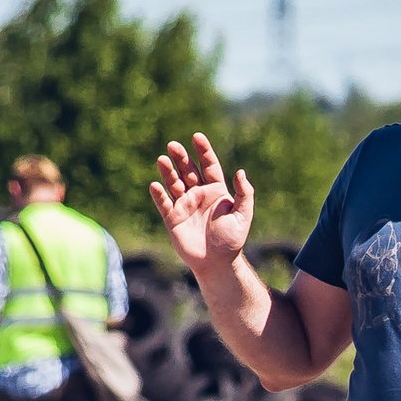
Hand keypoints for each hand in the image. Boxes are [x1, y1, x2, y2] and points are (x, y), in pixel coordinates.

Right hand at [149, 134, 252, 279]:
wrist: (217, 263)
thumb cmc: (232, 240)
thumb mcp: (243, 216)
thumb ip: (245, 193)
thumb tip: (240, 172)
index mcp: (216, 191)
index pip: (208, 166)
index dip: (203, 151)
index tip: (197, 137)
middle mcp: (198, 194)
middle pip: (188, 170)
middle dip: (181, 157)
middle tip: (173, 145)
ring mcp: (184, 205)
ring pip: (174, 183)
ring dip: (168, 171)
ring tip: (162, 159)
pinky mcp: (172, 218)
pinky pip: (164, 203)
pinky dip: (159, 194)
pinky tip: (156, 185)